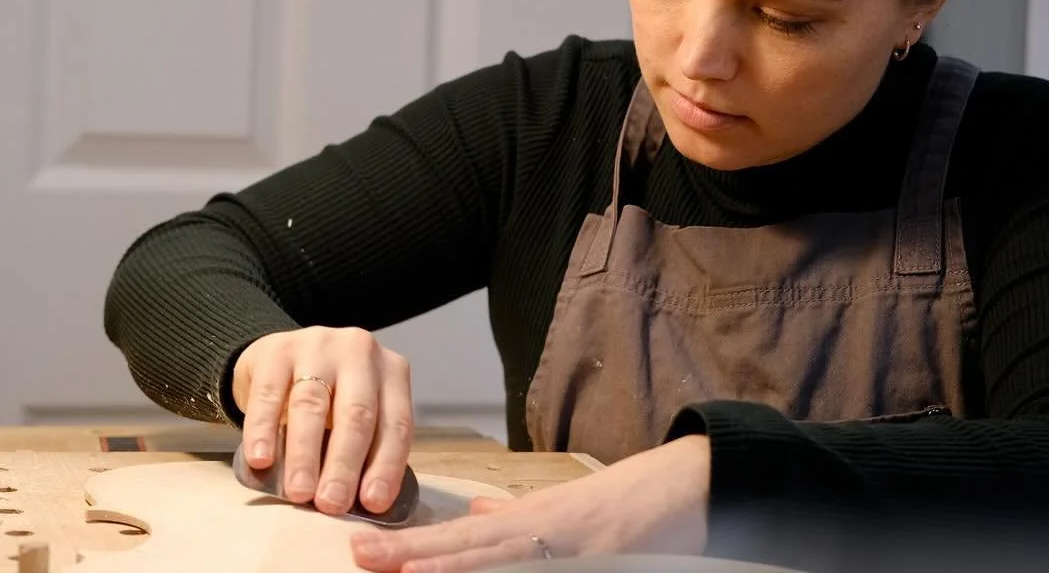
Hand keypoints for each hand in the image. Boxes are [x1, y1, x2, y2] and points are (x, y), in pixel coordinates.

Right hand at [232, 326, 413, 517]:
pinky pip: (268, 395)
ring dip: (306, 454)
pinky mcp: (275, 351)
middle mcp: (360, 351)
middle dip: (345, 464)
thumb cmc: (330, 396)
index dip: (386, 464)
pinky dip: (263, 431)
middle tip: (332, 503)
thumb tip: (363, 502)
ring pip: (312, 405)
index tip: (373, 503)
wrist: (281, 357)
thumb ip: (365, 446)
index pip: (396, 422)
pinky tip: (261, 460)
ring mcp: (317, 346)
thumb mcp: (356, 412)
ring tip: (300, 492)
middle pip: (356, 413)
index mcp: (391, 371)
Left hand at [350, 434, 711, 571]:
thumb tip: (472, 511)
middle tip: (362, 558)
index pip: (459, 536)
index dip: (411, 546)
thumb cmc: (623, 499)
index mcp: (529, 520)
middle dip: (413, 559)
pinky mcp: (593, 563)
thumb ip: (512, 515)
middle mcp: (539, 532)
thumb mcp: (560, 504)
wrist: (684, 486)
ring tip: (405, 571)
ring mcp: (565, 551)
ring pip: (496, 563)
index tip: (364, 549)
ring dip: (450, 570)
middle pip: (467, 549)